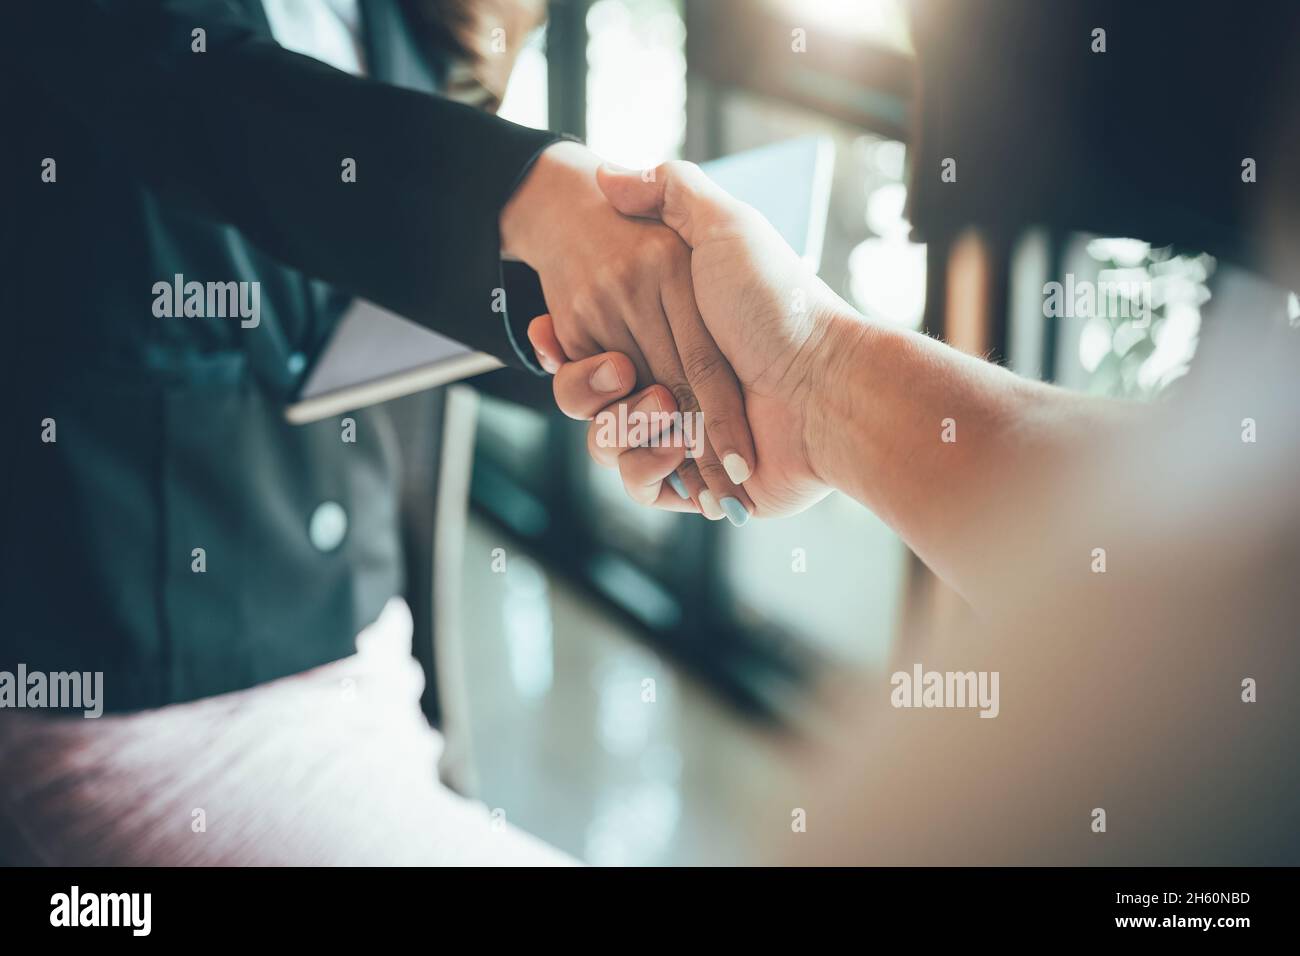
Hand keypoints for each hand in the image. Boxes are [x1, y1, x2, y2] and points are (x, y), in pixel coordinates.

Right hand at [500, 143, 756, 521]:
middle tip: (618, 369)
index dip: (564, 343)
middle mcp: (672, 384)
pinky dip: (644, 465)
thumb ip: (672, 192)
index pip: (593, 344)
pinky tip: (666, 442)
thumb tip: (610, 175)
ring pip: (606, 443)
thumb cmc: (780, 303)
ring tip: (657, 404)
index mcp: (670, 335)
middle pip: (589, 397)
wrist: (827, 381)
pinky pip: (639, 484)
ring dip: (616, 424)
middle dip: (586, 387)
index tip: (551, 328)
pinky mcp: (695, 481)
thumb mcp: (727, 228)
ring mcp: (682, 435)